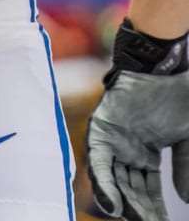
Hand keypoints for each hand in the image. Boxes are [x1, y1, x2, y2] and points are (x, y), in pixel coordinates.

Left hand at [87, 71, 188, 219]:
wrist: (164, 72)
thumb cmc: (177, 103)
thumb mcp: (186, 142)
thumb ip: (185, 168)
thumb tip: (186, 200)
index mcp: (145, 154)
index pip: (146, 190)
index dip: (153, 210)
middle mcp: (126, 150)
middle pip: (129, 188)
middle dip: (139, 211)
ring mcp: (113, 140)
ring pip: (112, 180)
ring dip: (121, 203)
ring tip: (133, 220)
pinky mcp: (100, 130)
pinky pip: (98, 161)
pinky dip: (103, 184)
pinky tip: (113, 205)